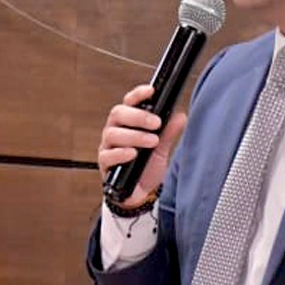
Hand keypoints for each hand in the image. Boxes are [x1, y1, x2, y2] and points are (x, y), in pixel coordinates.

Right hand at [97, 84, 187, 206]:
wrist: (141, 193)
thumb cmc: (146, 167)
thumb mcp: (162, 148)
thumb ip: (168, 132)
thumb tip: (180, 116)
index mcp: (128, 123)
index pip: (129, 102)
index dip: (138, 95)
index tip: (151, 91)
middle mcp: (115, 131)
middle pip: (118, 113)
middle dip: (138, 116)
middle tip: (156, 123)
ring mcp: (108, 147)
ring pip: (112, 133)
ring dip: (134, 136)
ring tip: (152, 142)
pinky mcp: (105, 164)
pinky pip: (107, 155)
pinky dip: (121, 153)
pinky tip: (133, 154)